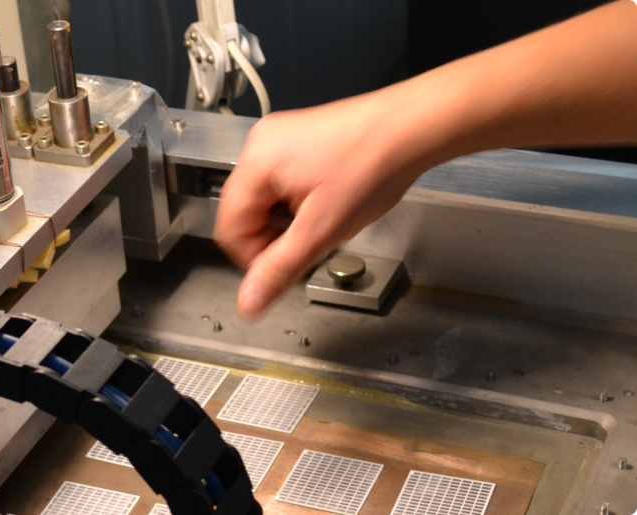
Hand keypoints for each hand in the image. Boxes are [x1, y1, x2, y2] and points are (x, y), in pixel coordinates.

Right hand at [214, 92, 429, 317]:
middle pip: (245, 214)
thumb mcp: (323, 230)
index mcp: (256, 161)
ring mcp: (278, 139)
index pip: (229, 229)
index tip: (283, 266)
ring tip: (325, 217)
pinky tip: (326, 202)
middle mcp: (260, 144)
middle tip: (311, 240)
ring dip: (288, 220)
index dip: (255, 257)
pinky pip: (280, 184)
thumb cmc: (375, 164)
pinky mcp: (295, 140)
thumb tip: (249, 302)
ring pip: (264, 201)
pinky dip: (298, 203)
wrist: (411, 129)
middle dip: (274, 236)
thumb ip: (280, 269)